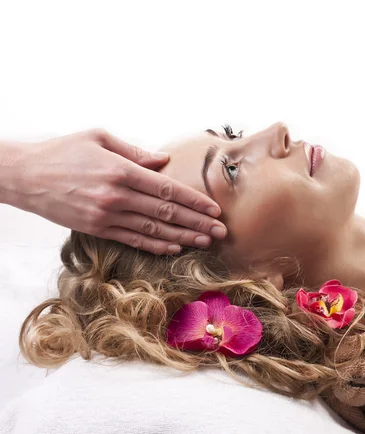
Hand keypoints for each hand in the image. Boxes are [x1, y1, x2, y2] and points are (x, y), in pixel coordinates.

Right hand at [10, 129, 226, 254]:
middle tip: (221, 231)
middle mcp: (116, 196)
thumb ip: (135, 152)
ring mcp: (106, 215)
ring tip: (206, 241)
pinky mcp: (97, 228)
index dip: (194, 201)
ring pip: (154, 229)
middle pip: (166, 212)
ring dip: (183, 237)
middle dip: (197, 223)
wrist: (25, 176)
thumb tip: (164, 162)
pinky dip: (156, 245)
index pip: (167, 189)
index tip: (214, 209)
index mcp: (121, 171)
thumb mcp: (99, 138)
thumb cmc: (63, 151)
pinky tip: (175, 248)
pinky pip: (133, 239)